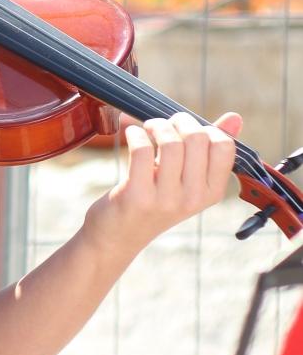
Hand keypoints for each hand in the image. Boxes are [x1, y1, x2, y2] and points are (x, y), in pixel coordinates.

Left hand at [85, 111, 241, 252]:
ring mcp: (166, 199)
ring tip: (145, 129)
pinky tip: (130, 133)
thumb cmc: (154, 199)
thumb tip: (235, 118)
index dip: (205, 128)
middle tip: (161, 125)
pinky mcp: (137, 196)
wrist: (118, 236)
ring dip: (155, 125)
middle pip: (197, 138)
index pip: (225, 146)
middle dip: (177, 121)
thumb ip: (209, 149)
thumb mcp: (186, 179)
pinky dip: (134, 133)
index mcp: (212, 192)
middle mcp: (194, 197)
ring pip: (171, 143)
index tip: (185, 128)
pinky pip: (142, 151)